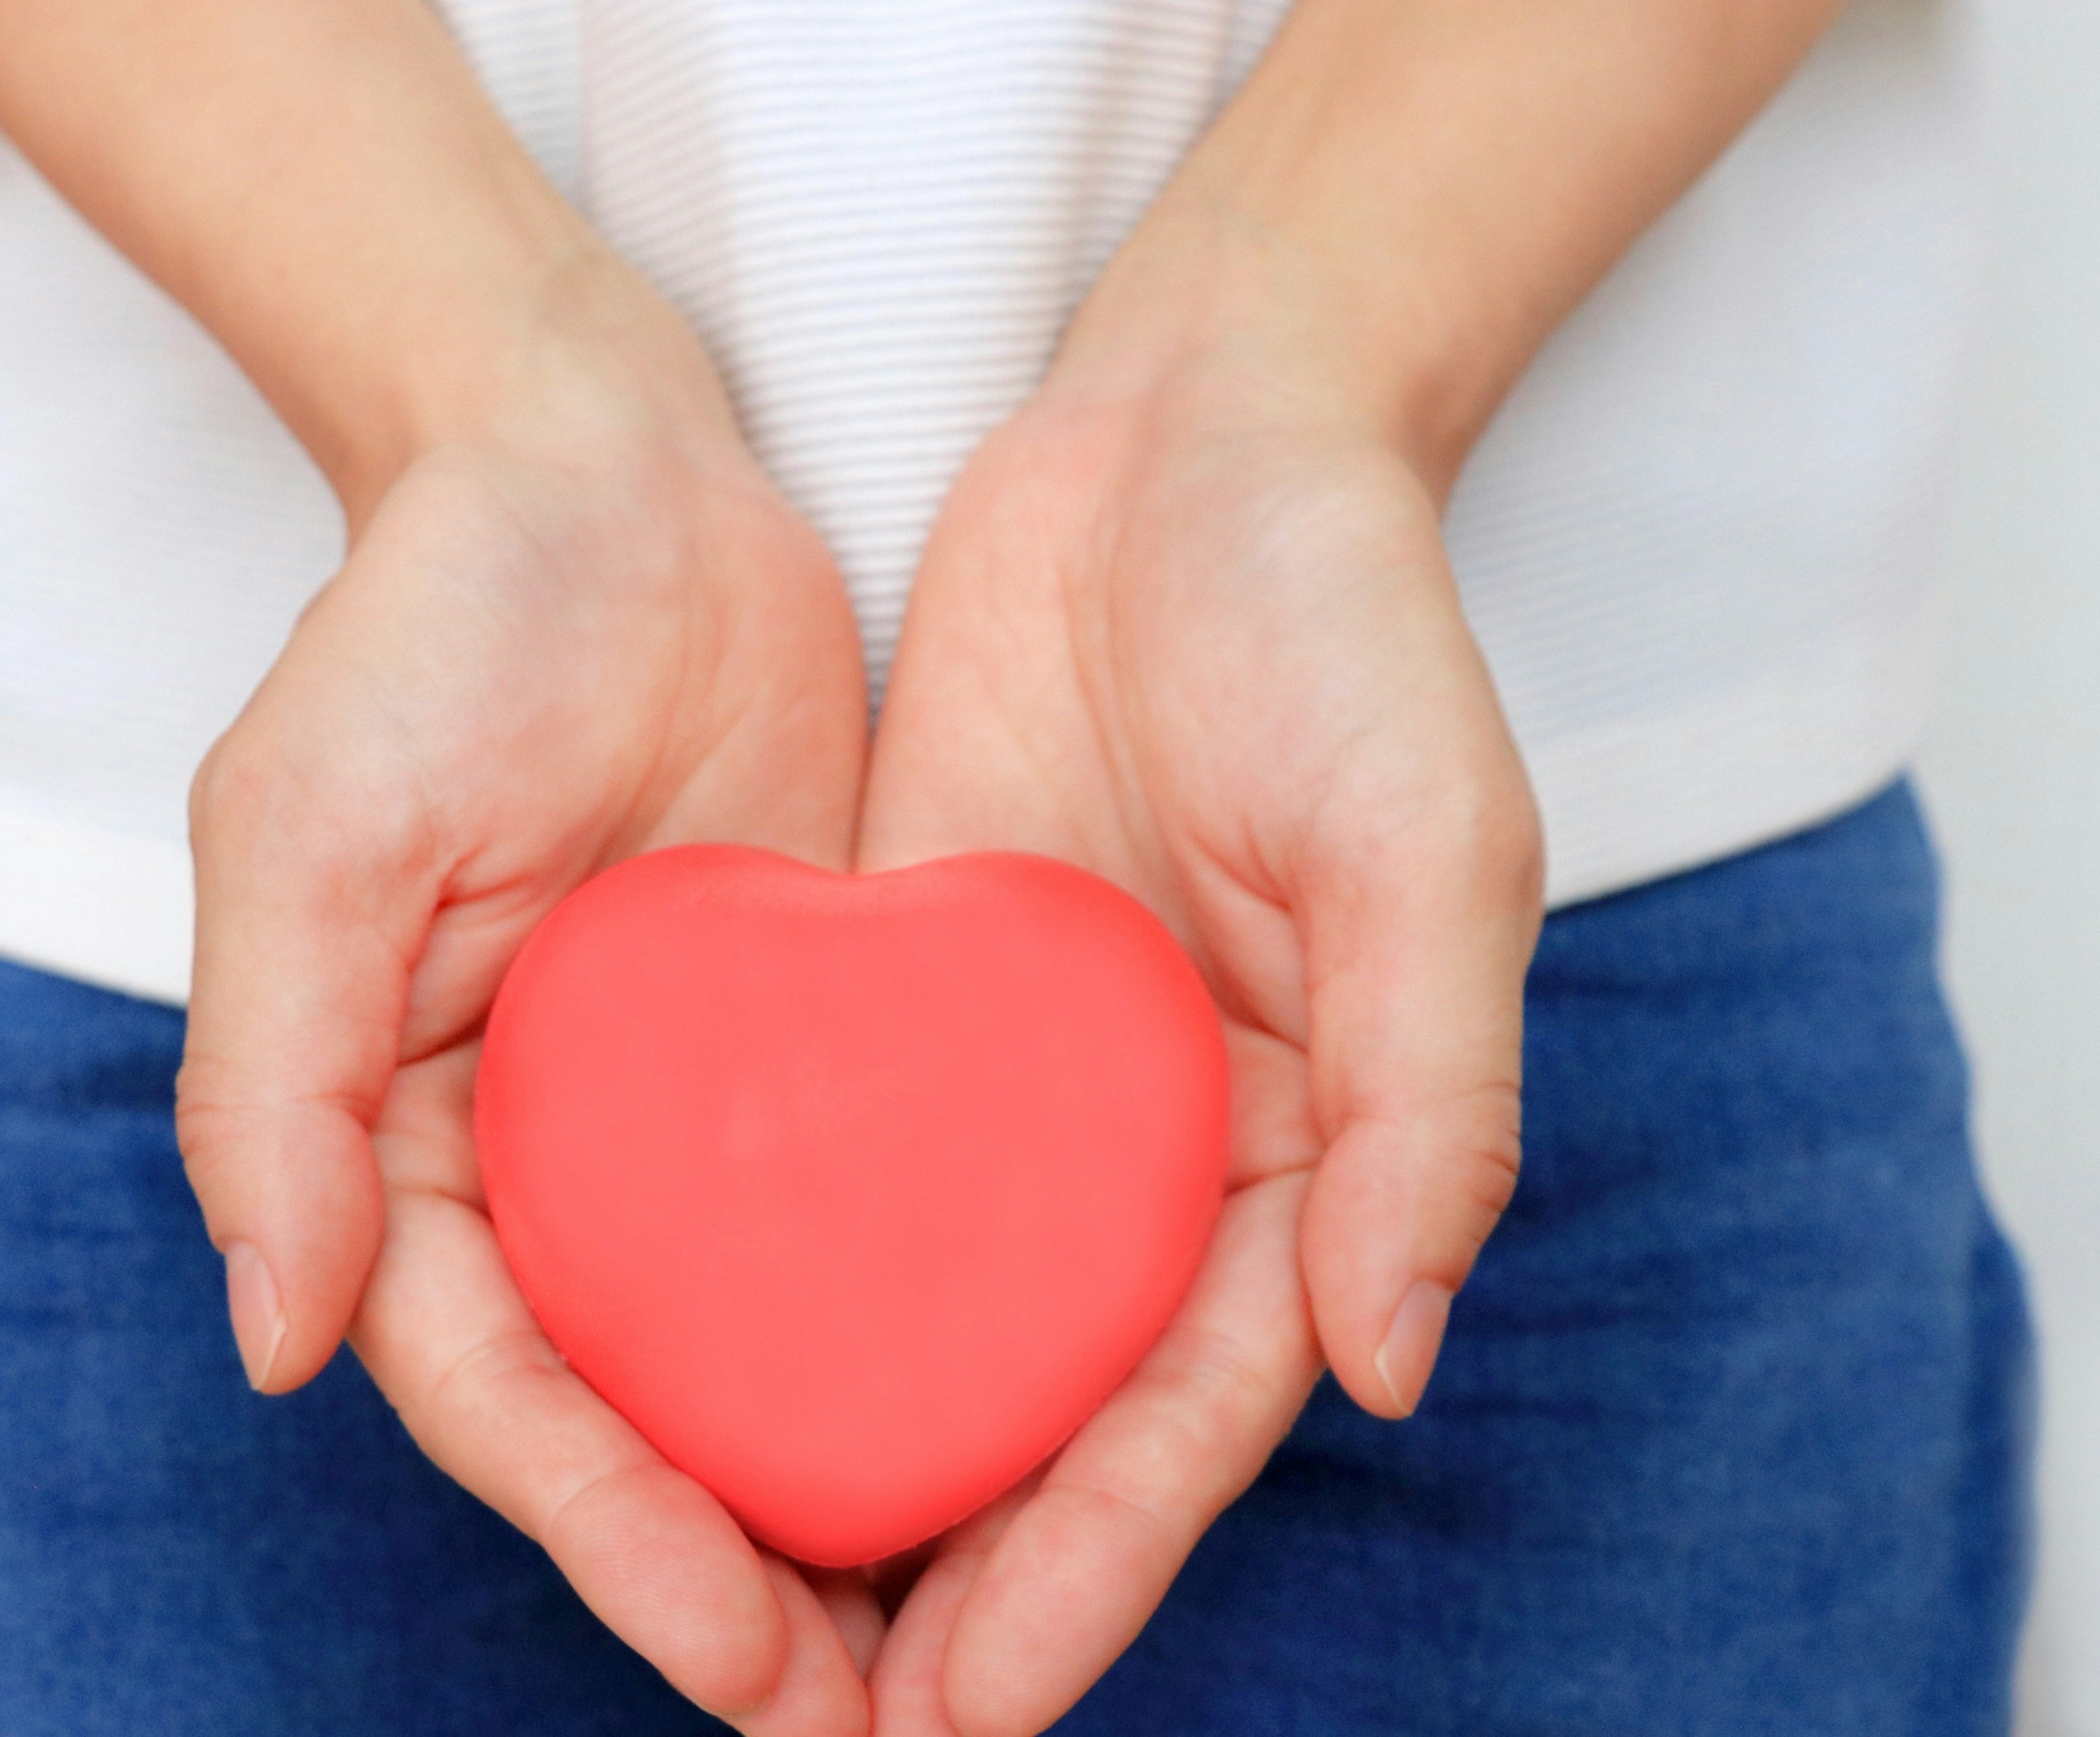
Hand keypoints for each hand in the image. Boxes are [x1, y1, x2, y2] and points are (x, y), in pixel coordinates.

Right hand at [174, 276, 882, 1734]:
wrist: (602, 465)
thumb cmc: (429, 626)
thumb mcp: (306, 829)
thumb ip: (268, 1080)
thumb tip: (275, 1340)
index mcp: (411, 1147)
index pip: (512, 1390)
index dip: (614, 1538)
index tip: (738, 1653)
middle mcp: (560, 1157)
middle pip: (650, 1416)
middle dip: (746, 1580)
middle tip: (881, 1716)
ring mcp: (698, 1108)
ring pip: (776, 1352)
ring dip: (858, 1500)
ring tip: (971, 1645)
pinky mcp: (819, 1038)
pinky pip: (882, 1215)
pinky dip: (938, 1331)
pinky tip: (1033, 1423)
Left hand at [856, 226, 1544, 1733]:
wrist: (1192, 435)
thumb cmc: (1346, 626)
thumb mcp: (1431, 852)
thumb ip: (1431, 1108)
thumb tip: (1391, 1366)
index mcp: (1298, 1148)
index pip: (1187, 1411)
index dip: (1092, 1569)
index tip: (977, 1704)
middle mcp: (1145, 1145)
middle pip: (1041, 1409)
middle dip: (950, 1580)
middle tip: (821, 1724)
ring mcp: (1013, 1077)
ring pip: (922, 1324)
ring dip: (841, 1475)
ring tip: (726, 1624)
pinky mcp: (903, 987)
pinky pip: (827, 1166)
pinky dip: (765, 1285)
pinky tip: (668, 1386)